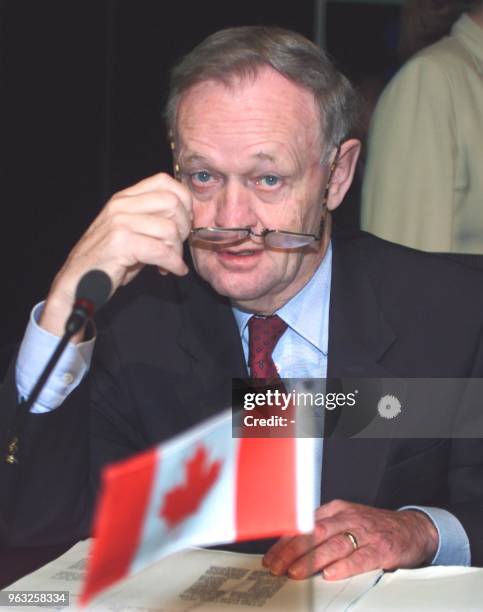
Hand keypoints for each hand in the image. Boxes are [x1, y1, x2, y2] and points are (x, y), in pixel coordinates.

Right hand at [40, 172, 192, 338]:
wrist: (77, 281)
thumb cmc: (106, 260)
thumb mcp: (128, 232)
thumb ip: (152, 220)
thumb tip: (186, 220)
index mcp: (124, 199)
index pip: (165, 182)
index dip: (184, 201)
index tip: (185, 222)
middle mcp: (121, 206)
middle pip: (172, 203)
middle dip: (184, 228)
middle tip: (178, 245)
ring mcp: (119, 223)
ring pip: (169, 229)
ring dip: (177, 250)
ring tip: (170, 262)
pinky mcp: (120, 243)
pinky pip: (161, 251)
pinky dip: (173, 264)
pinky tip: (171, 270)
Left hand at [262, 500, 438, 579]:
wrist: (412, 529)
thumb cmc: (374, 527)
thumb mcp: (346, 520)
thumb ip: (323, 531)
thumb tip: (291, 550)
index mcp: (337, 510)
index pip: (305, 524)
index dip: (286, 540)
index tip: (271, 556)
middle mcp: (348, 517)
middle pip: (315, 532)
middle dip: (293, 550)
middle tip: (277, 566)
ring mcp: (365, 532)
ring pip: (334, 544)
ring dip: (312, 560)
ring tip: (296, 572)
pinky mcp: (381, 548)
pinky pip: (360, 557)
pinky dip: (344, 566)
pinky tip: (330, 574)